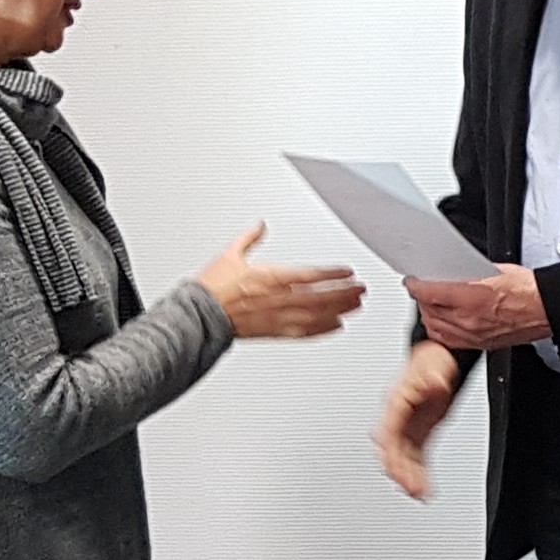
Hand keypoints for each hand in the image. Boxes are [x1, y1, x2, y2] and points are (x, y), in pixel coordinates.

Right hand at [198, 222, 362, 339]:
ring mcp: (278, 318)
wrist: (198, 316)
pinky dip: (324, 330)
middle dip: (344, 293)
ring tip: (356, 304)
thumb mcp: (229, 255)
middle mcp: (278, 299)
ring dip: (340, 309)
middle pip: (320, 296)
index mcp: (269, 278)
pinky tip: (337, 326)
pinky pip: (305, 333)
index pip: (310, 275)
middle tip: (362, 289)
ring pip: (317, 315)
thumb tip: (260, 226)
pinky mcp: (274, 333)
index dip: (333, 274)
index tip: (348, 272)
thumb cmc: (212, 289)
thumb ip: (249, 239)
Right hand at [373, 337, 464, 501]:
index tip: (389, 463)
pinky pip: (415, 457)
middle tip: (411, 487)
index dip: (387, 447)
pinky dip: (417, 473)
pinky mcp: (418, 433)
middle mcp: (397, 417)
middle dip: (399, 469)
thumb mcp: (435, 365)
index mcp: (395, 401)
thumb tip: (436, 383)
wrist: (438, 359)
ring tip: (419, 494)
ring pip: (401, 457)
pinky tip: (423, 487)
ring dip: (408, 476)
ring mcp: (407, 427)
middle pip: (392, 449)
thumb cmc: (432, 360)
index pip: (387, 428)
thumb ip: (435, 377)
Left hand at [410, 263, 552, 350]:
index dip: (414, 285)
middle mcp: (468, 320)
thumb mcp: (494, 270)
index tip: (412, 281)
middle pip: (428, 311)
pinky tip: (445, 321)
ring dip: (429, 315)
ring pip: (435, 328)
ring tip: (432, 305)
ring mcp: (473, 335)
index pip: (428, 292)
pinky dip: (441, 330)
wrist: (546, 310)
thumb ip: (468, 274)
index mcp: (471, 298)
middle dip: (422, 298)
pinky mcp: (479, 345)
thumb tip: (453, 272)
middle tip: (423, 289)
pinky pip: (449, 340)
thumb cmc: (529, 291)